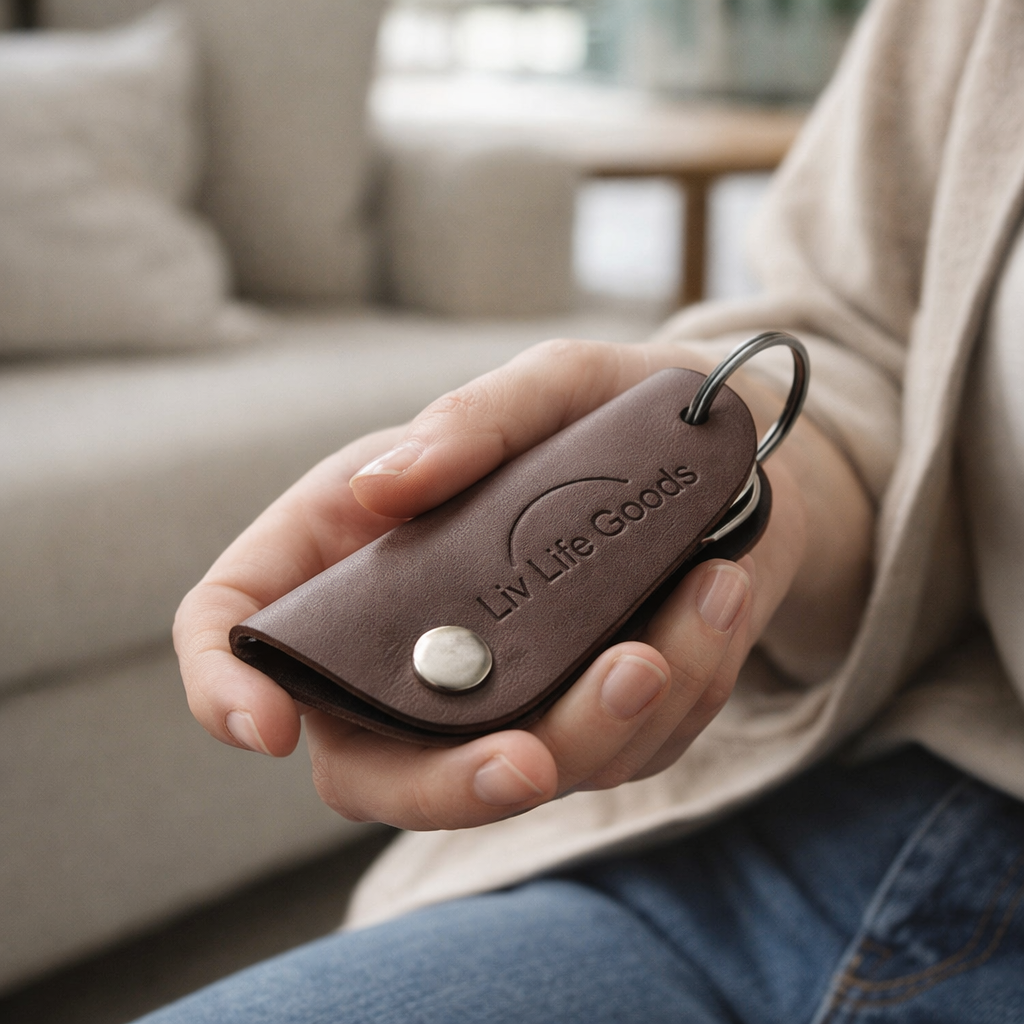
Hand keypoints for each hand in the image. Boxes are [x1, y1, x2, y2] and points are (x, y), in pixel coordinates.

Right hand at [174, 338, 871, 828]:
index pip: (239, 631)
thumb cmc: (608, 412)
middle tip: (527, 762)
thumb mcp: (549, 385)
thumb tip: (384, 487)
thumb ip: (471, 422)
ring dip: (612, 714)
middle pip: (371, 768)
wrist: (723, 459)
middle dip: (447, 787)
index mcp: (358, 553)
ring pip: (523, 771)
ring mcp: (506, 694)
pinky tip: (721, 590)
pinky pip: (632, 745)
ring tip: (698, 597)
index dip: (223, 686)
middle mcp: (415, 642)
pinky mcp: (597, 717)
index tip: (265, 725)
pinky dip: (690, 676)